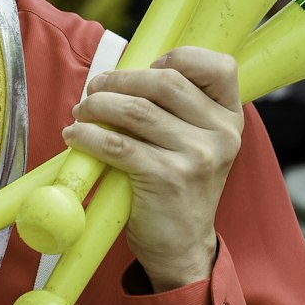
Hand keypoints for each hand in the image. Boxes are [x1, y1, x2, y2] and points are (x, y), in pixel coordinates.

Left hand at [62, 47, 242, 291]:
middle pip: (164, 82)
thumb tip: (121, 74)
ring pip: (135, 110)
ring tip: (81, 113)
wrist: (182, 247)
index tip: (146, 68)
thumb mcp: (193, 142)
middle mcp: (220, 134)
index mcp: (229, 118)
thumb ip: (175, 108)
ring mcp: (197, 156)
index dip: (178, 57)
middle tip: (94, 90)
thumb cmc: (178, 185)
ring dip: (97, 106)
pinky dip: (88, 135)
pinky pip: (117, 143)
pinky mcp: (167, 178)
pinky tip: (76, 137)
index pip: (218, 66)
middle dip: (119, 80)